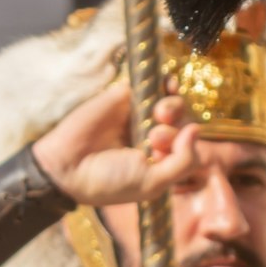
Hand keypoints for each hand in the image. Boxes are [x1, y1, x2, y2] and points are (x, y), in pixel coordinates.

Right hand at [28, 81, 199, 213]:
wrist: (68, 166)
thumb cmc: (110, 181)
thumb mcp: (152, 182)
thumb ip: (183, 161)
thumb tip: (197, 129)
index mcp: (160, 162)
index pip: (189, 147)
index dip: (187, 146)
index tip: (163, 153)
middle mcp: (153, 138)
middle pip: (184, 123)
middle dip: (177, 128)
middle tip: (156, 137)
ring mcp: (141, 116)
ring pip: (174, 104)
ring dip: (174, 106)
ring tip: (159, 113)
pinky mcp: (127, 97)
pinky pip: (156, 84)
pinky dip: (168, 83)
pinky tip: (168, 86)